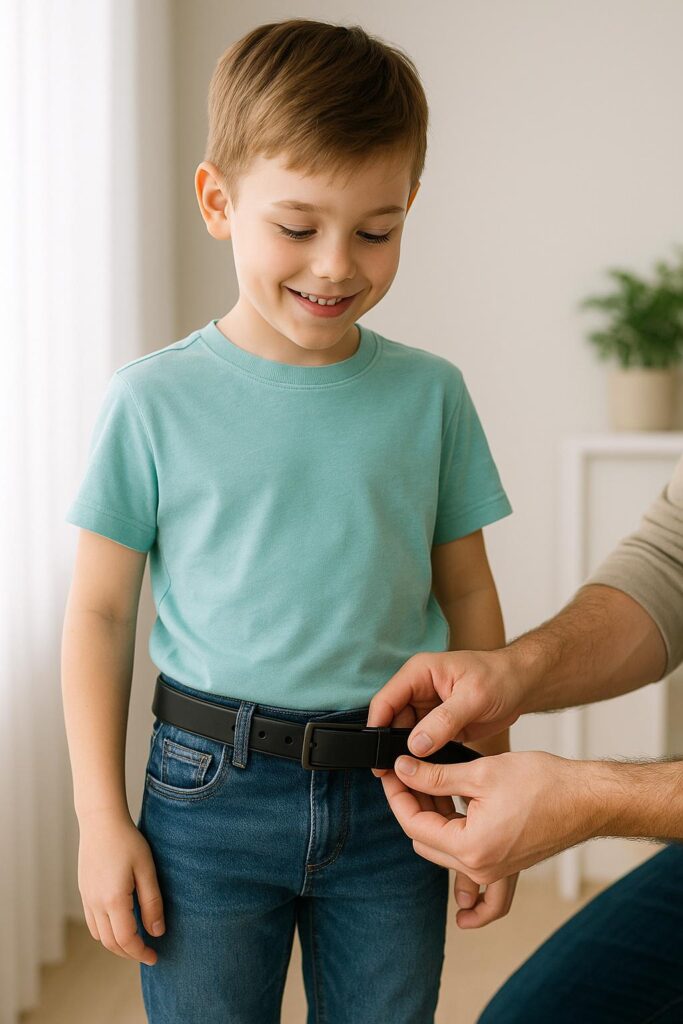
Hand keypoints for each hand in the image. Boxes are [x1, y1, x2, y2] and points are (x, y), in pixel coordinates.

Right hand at [78, 809, 164, 965]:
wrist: (101, 822)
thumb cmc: (127, 841)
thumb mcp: (147, 869)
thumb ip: (152, 902)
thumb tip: (157, 932)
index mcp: (113, 900)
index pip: (126, 940)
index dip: (141, 953)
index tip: (155, 957)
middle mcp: (96, 903)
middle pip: (111, 943)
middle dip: (130, 953)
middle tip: (148, 953)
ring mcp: (86, 898)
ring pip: (99, 935)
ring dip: (117, 944)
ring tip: (136, 941)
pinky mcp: (84, 892)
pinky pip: (93, 923)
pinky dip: (106, 932)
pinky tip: (120, 924)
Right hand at [367, 649, 525, 776]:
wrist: (523, 685)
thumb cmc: (500, 678)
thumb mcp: (473, 698)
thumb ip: (444, 721)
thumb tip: (416, 746)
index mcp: (419, 673)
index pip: (386, 700)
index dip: (377, 728)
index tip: (376, 758)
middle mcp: (418, 690)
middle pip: (392, 722)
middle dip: (391, 748)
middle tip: (394, 777)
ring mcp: (427, 708)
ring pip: (405, 736)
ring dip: (407, 757)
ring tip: (410, 780)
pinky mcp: (438, 725)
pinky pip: (422, 744)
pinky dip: (422, 760)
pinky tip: (424, 776)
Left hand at [382, 750, 596, 883]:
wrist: (587, 798)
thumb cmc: (544, 784)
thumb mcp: (481, 772)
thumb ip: (436, 776)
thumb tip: (404, 770)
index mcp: (469, 846)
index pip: (414, 824)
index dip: (397, 794)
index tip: (391, 772)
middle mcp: (480, 867)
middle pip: (425, 841)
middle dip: (413, 807)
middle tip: (409, 774)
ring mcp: (494, 872)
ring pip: (445, 857)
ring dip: (434, 828)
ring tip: (428, 791)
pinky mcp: (507, 867)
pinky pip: (487, 896)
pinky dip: (474, 901)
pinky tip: (464, 910)